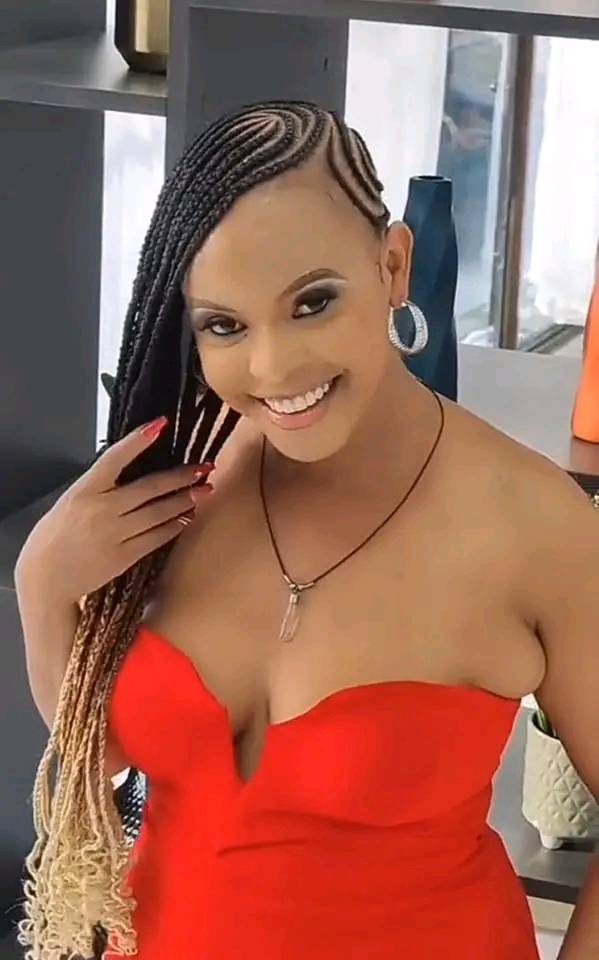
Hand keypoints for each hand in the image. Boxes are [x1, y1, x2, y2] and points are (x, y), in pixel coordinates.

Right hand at [15, 417, 214, 605]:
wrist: (46, 578)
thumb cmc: (56, 536)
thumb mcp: (72, 501)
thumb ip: (100, 486)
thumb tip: (131, 470)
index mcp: (84, 490)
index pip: (114, 457)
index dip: (138, 441)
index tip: (160, 424)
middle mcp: (101, 509)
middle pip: (149, 487)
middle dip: (181, 476)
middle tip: (205, 467)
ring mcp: (114, 533)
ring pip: (158, 512)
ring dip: (185, 500)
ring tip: (205, 490)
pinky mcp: (124, 556)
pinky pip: (156, 537)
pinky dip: (175, 525)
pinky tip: (187, 517)